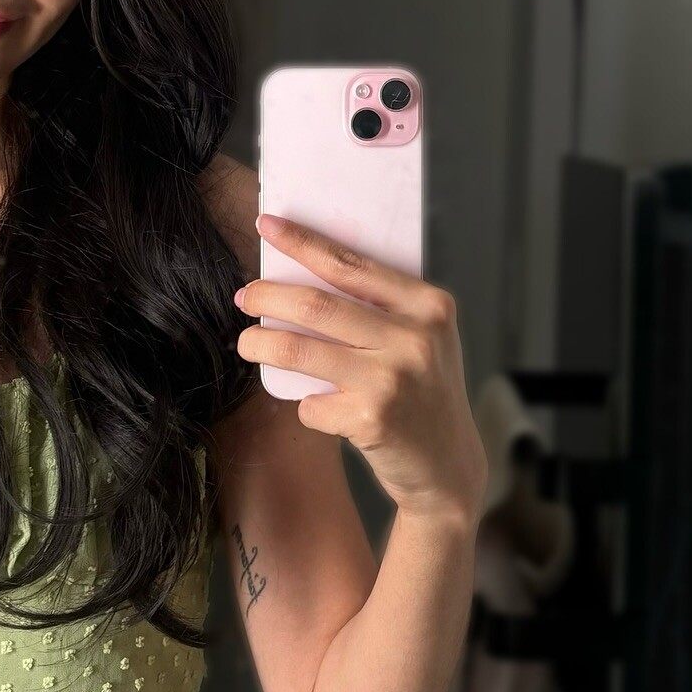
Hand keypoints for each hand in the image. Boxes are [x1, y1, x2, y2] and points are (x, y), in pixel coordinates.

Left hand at [235, 211, 486, 523]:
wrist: (447, 467)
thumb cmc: (421, 393)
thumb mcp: (420, 339)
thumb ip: (378, 307)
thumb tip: (300, 272)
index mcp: (428, 306)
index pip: (351, 265)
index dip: (302, 242)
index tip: (266, 224)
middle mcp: (414, 339)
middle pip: (315, 304)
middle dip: (266, 297)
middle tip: (244, 297)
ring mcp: (392, 380)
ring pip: (298, 350)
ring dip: (260, 345)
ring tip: (248, 344)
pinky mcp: (371, 420)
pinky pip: (310, 403)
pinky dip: (305, 404)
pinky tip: (320, 408)